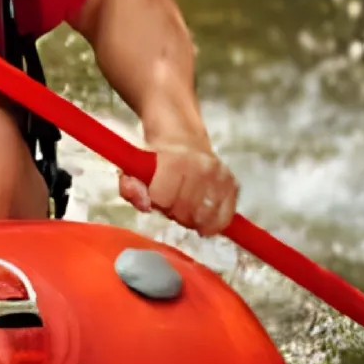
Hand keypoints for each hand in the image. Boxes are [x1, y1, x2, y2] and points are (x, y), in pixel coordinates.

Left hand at [121, 140, 236, 234]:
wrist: (182, 139)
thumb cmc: (155, 158)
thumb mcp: (134, 168)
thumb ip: (131, 188)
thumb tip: (146, 206)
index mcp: (175, 161)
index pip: (163, 199)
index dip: (157, 203)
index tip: (157, 198)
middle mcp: (201, 167)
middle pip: (185, 210)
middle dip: (174, 213)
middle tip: (171, 205)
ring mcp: (220, 176)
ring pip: (206, 216)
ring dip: (193, 220)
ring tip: (186, 210)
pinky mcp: (232, 184)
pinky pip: (226, 216)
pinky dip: (214, 224)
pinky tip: (204, 223)